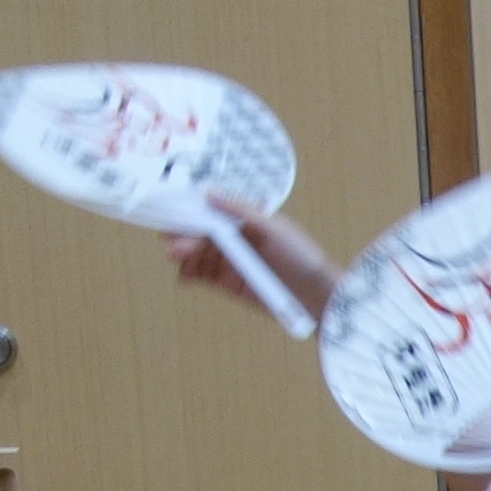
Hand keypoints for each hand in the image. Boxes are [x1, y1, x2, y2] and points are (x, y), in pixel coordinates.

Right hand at [164, 207, 340, 310]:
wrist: (319, 297)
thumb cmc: (303, 257)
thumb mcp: (275, 228)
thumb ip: (241, 211)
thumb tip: (209, 193)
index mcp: (247, 221)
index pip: (212, 214)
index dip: (191, 214)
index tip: (171, 215)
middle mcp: (238, 240)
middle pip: (202, 236)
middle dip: (184, 238)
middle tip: (171, 244)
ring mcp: (233, 263)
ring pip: (199, 256)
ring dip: (185, 257)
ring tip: (177, 259)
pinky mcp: (231, 285)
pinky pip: (205, 277)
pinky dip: (191, 275)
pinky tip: (184, 276)